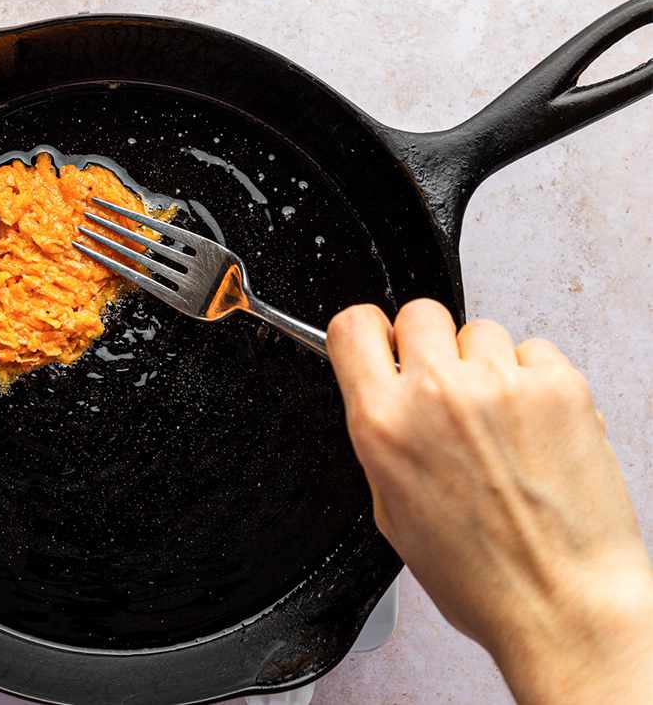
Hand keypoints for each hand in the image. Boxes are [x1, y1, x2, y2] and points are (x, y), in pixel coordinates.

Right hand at [328, 300, 652, 704]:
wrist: (567, 606)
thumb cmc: (486, 580)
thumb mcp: (394, 513)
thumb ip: (383, 440)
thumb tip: (384, 395)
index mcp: (384, 424)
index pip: (353, 326)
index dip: (369, 331)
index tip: (383, 341)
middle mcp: (436, 393)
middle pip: (420, 313)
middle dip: (431, 346)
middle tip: (449, 390)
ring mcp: (499, 383)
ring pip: (481, 332)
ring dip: (487, 367)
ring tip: (503, 426)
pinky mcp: (557, 384)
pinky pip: (535, 352)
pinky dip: (536, 381)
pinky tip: (538, 429)